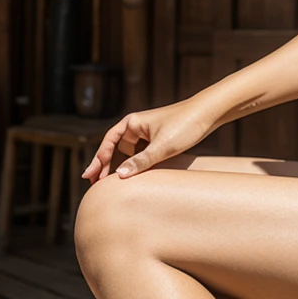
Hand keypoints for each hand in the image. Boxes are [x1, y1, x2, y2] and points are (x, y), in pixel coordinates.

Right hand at [81, 100, 212, 182]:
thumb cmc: (185, 125)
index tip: (89, 176)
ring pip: (128, 153)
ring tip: (110, 185)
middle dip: (105, 166)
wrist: (208, 113)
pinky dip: (134, 165)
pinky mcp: (159, 139)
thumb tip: (119, 175)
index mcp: (132, 123)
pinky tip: (133, 178)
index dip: (98, 160)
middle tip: (94, 185)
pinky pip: (140, 154)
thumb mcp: (162, 147)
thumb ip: (140, 162)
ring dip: (120, 167)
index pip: (108, 143)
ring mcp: (148, 133)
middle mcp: (137, 126)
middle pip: (116, 149)